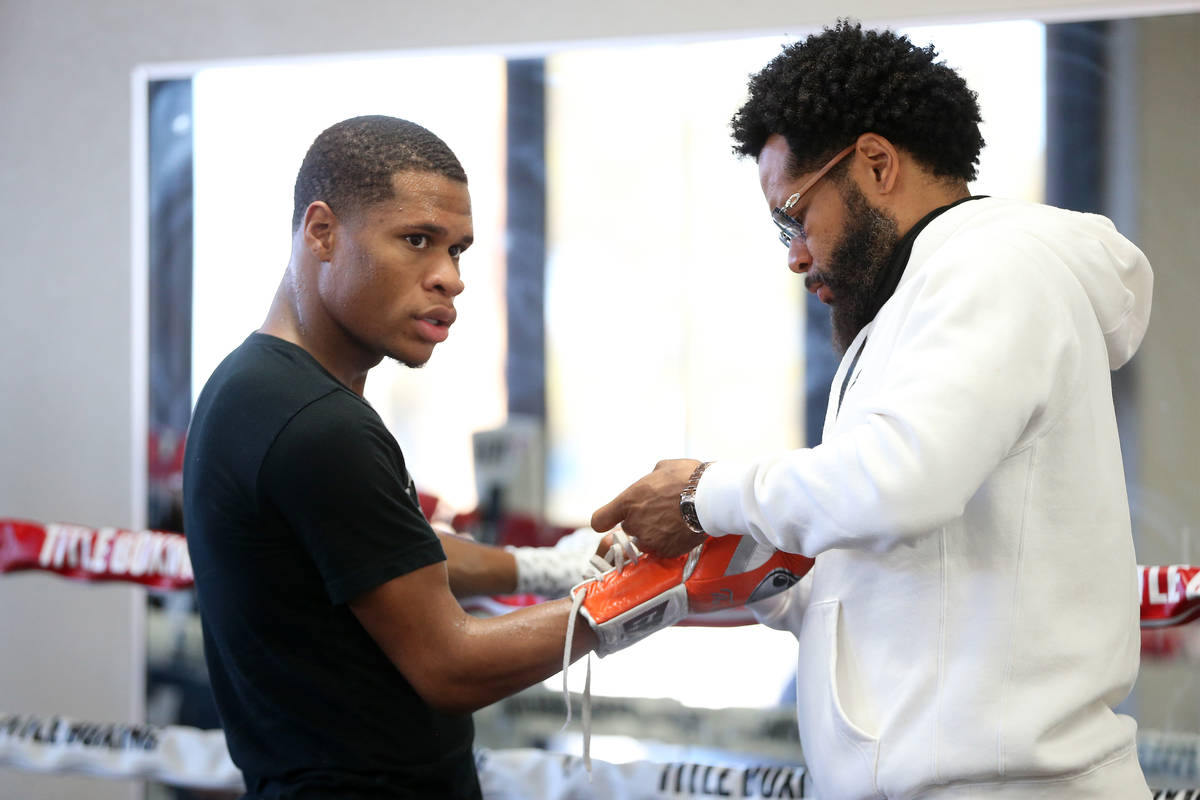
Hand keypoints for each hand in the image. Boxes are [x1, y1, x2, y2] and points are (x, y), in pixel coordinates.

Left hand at [590, 458, 704, 557]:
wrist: (712, 497)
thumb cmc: (688, 477)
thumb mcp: (663, 468)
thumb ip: (650, 479)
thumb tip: (653, 482)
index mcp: (628, 501)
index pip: (600, 520)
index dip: (605, 520)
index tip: (610, 520)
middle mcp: (635, 523)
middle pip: (629, 528)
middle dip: (641, 521)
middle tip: (661, 510)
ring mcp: (650, 540)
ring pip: (646, 540)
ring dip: (654, 533)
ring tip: (674, 520)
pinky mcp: (667, 551)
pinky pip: (662, 549)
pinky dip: (670, 542)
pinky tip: (682, 529)